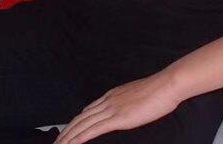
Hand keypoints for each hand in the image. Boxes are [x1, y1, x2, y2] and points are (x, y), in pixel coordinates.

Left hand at [54, 71, 181, 142]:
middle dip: (67, 131)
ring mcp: (112, 109)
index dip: (75, 122)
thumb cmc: (158, 91)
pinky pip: (93, 129)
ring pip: (83, 124)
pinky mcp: (118, 118)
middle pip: (80, 118)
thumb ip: (126, 104)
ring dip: (69, 136)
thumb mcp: (137, 96)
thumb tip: (124, 112)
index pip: (87, 111)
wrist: (166, 85)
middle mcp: (107, 101)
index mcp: (111, 95)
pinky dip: (80, 137)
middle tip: (56, 142)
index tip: (68, 131)